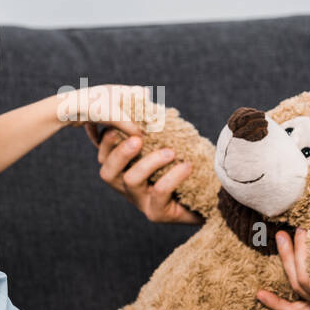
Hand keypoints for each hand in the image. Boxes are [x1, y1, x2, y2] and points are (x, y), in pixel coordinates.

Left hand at [58, 83, 145, 136]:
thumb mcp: (117, 118)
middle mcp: (109, 95)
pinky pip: (95, 125)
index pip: (140, 94)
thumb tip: (142, 137)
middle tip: (137, 134)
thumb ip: (131, 127)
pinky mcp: (87, 113)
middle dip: (130, 122)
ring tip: (118, 140)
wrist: (65, 108)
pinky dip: (97, 135)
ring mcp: (97, 104)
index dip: (147, 106)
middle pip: (125, 109)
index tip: (151, 120)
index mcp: (120, 91)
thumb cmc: (94, 108)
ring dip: (113, 130)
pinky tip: (98, 145)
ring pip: (110, 118)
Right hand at [86, 126, 204, 224]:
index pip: (104, 155)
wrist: (205, 198)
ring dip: (148, 162)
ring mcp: (140, 201)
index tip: (117, 124)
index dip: (104, 141)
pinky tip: (187, 166)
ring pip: (131, 180)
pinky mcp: (156, 213)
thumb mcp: (165, 145)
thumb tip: (142, 96)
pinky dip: (172, 177)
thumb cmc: (182, 166)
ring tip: (170, 152)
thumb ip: (151, 129)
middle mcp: (125, 187)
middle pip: (108, 172)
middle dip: (120, 152)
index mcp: (123, 169)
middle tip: (138, 138)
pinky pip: (158, 193)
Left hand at [256, 228, 309, 309]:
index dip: (308, 260)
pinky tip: (260, 294)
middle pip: (303, 285)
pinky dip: (278, 304)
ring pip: (297, 291)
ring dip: (286, 264)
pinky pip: (296, 309)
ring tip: (282, 237)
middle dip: (293, 257)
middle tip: (292, 232)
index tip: (309, 235)